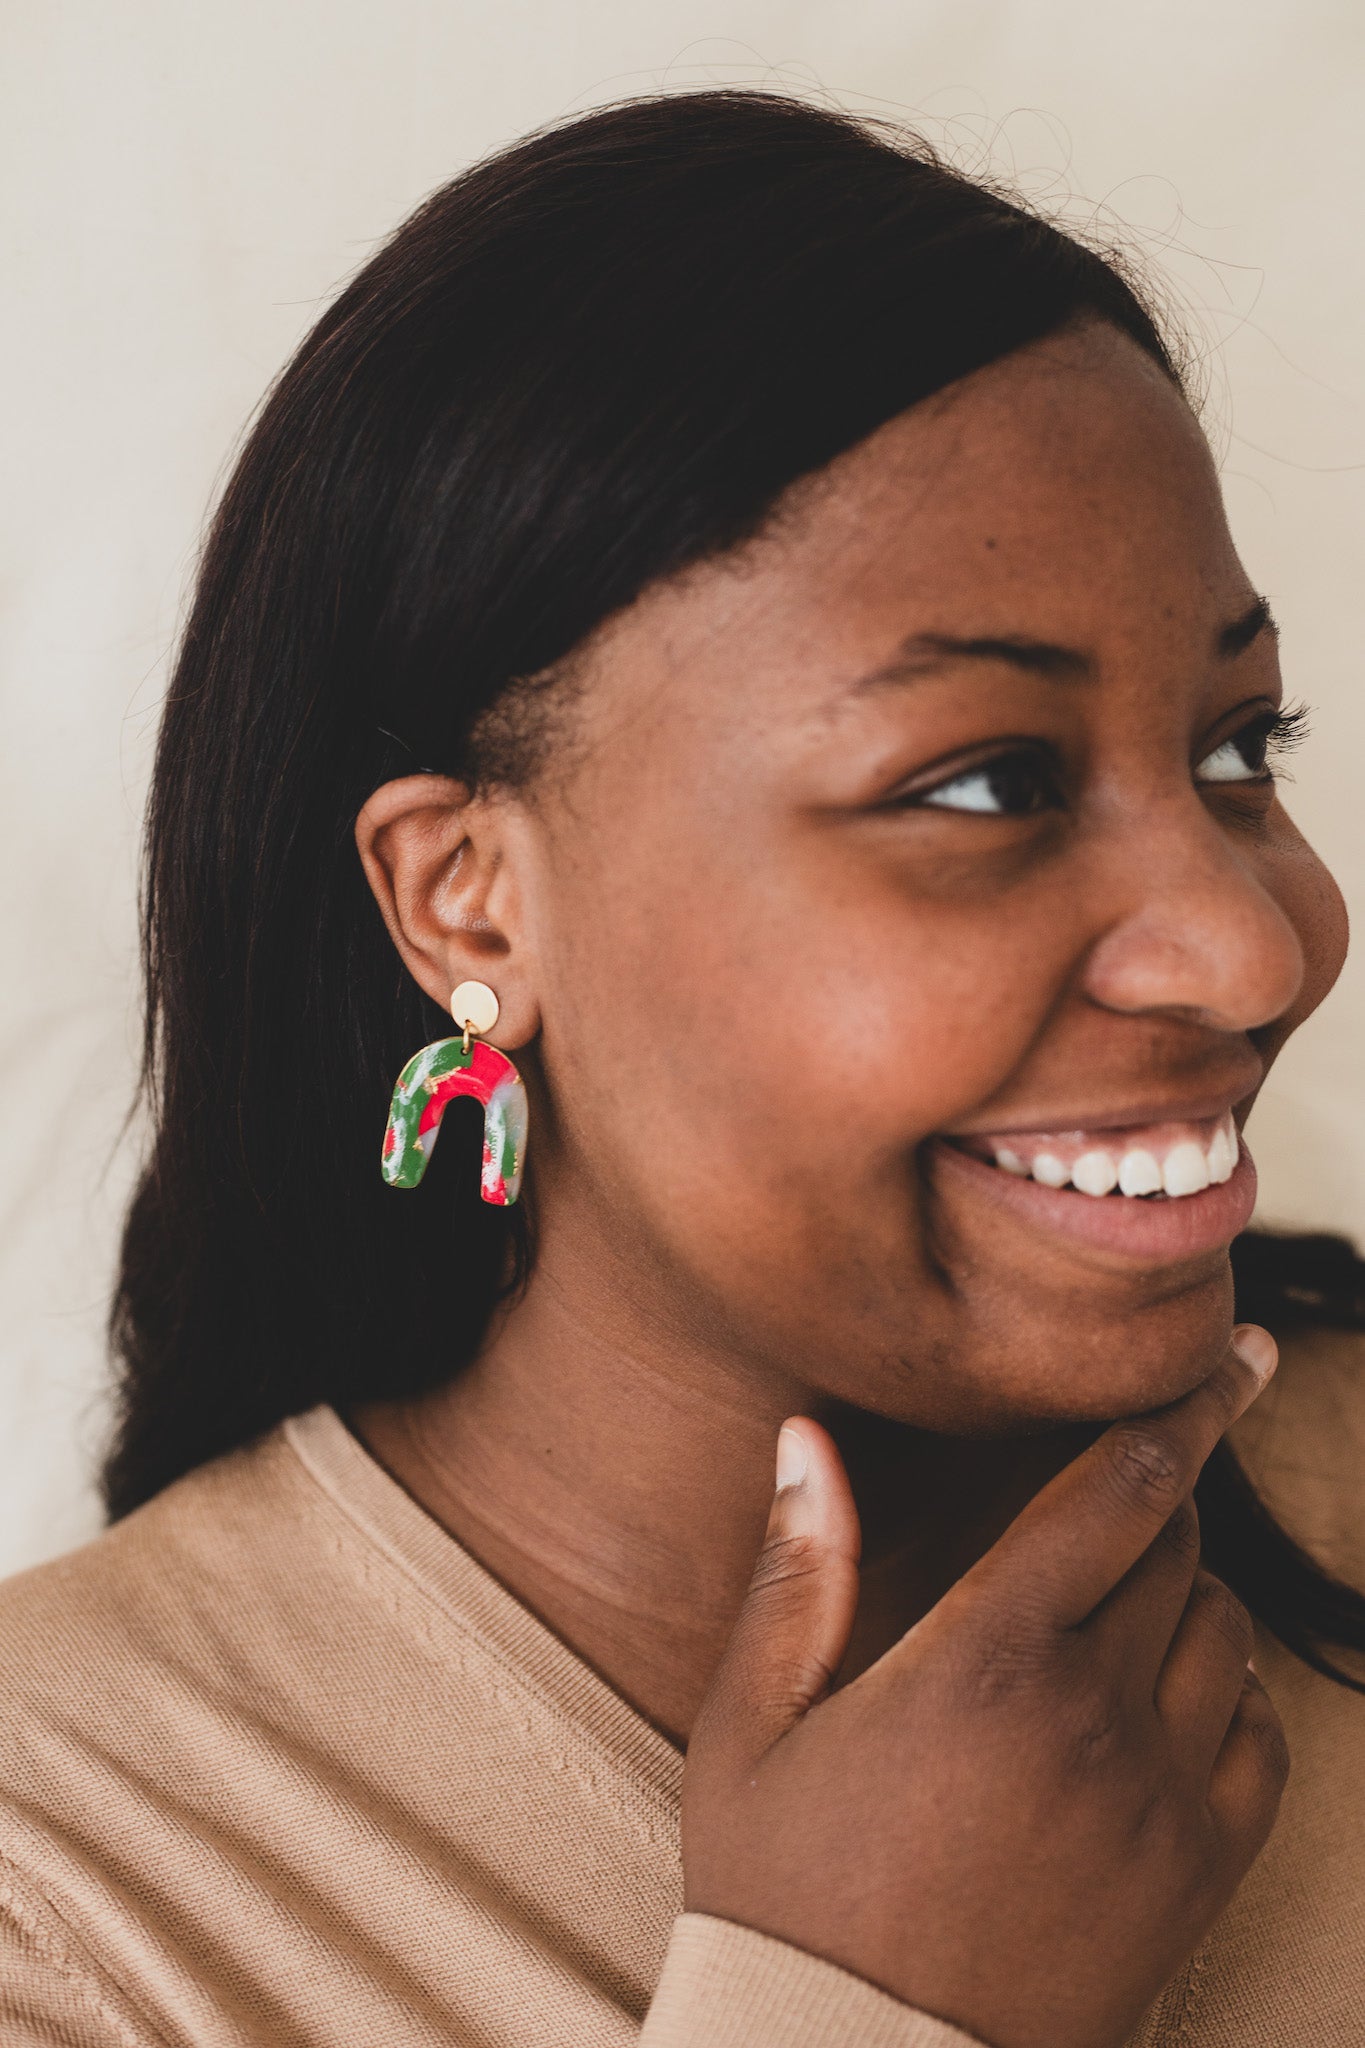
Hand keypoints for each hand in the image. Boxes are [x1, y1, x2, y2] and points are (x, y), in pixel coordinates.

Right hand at [682, 1327, 1286, 2047]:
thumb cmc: (789, 1893)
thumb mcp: (752, 1726)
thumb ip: (796, 1570)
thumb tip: (807, 1437)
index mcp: (988, 1658)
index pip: (1122, 1487)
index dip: (1188, 1405)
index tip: (1239, 1353)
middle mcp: (1095, 1715)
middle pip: (1180, 1544)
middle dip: (1159, 1495)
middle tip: (1116, 1489)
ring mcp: (1160, 1801)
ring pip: (1223, 1631)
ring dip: (1184, 1590)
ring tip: (1113, 1599)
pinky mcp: (1196, 1876)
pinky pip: (1262, 1740)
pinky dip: (1230, 1691)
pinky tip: (1164, 1694)